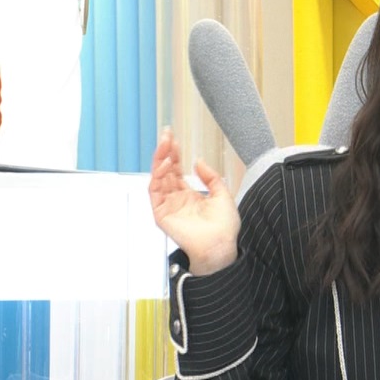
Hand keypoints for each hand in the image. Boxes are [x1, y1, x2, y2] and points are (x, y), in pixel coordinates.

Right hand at [148, 127, 240, 274]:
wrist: (222, 245)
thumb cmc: (225, 227)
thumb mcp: (222, 194)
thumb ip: (211, 177)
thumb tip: (199, 160)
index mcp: (189, 195)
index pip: (176, 170)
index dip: (174, 154)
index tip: (173, 138)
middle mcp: (176, 199)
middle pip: (165, 171)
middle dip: (165, 152)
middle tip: (166, 135)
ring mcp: (167, 206)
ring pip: (158, 178)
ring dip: (159, 160)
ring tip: (165, 144)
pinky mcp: (161, 214)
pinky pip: (155, 192)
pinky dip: (157, 177)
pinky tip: (164, 164)